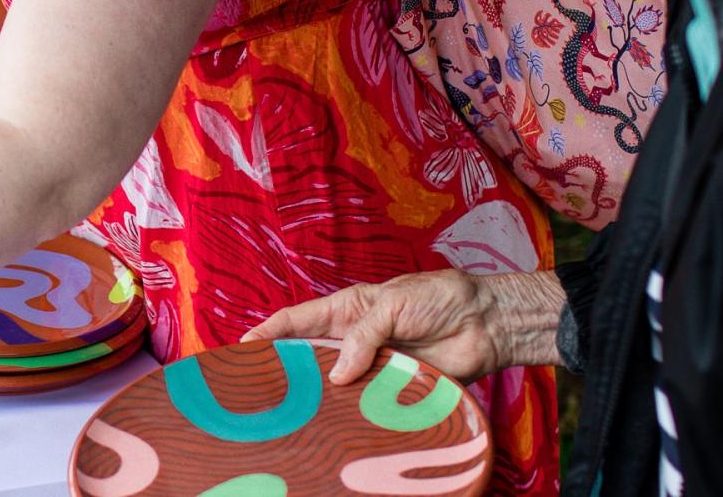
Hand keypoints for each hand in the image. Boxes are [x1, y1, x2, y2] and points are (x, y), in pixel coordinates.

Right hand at [242, 270, 562, 384]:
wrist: (486, 324)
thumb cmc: (440, 299)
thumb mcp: (394, 304)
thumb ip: (365, 335)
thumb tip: (336, 375)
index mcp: (347, 310)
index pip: (297, 320)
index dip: (268, 333)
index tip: (241, 346)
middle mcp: (353, 340)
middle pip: (308, 357)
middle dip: (284, 370)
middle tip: (256, 389)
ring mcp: (371, 367)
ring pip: (333, 386)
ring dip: (317, 398)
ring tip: (289, 415)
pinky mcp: (393, 391)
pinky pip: (365, 405)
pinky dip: (351, 414)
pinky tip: (334, 427)